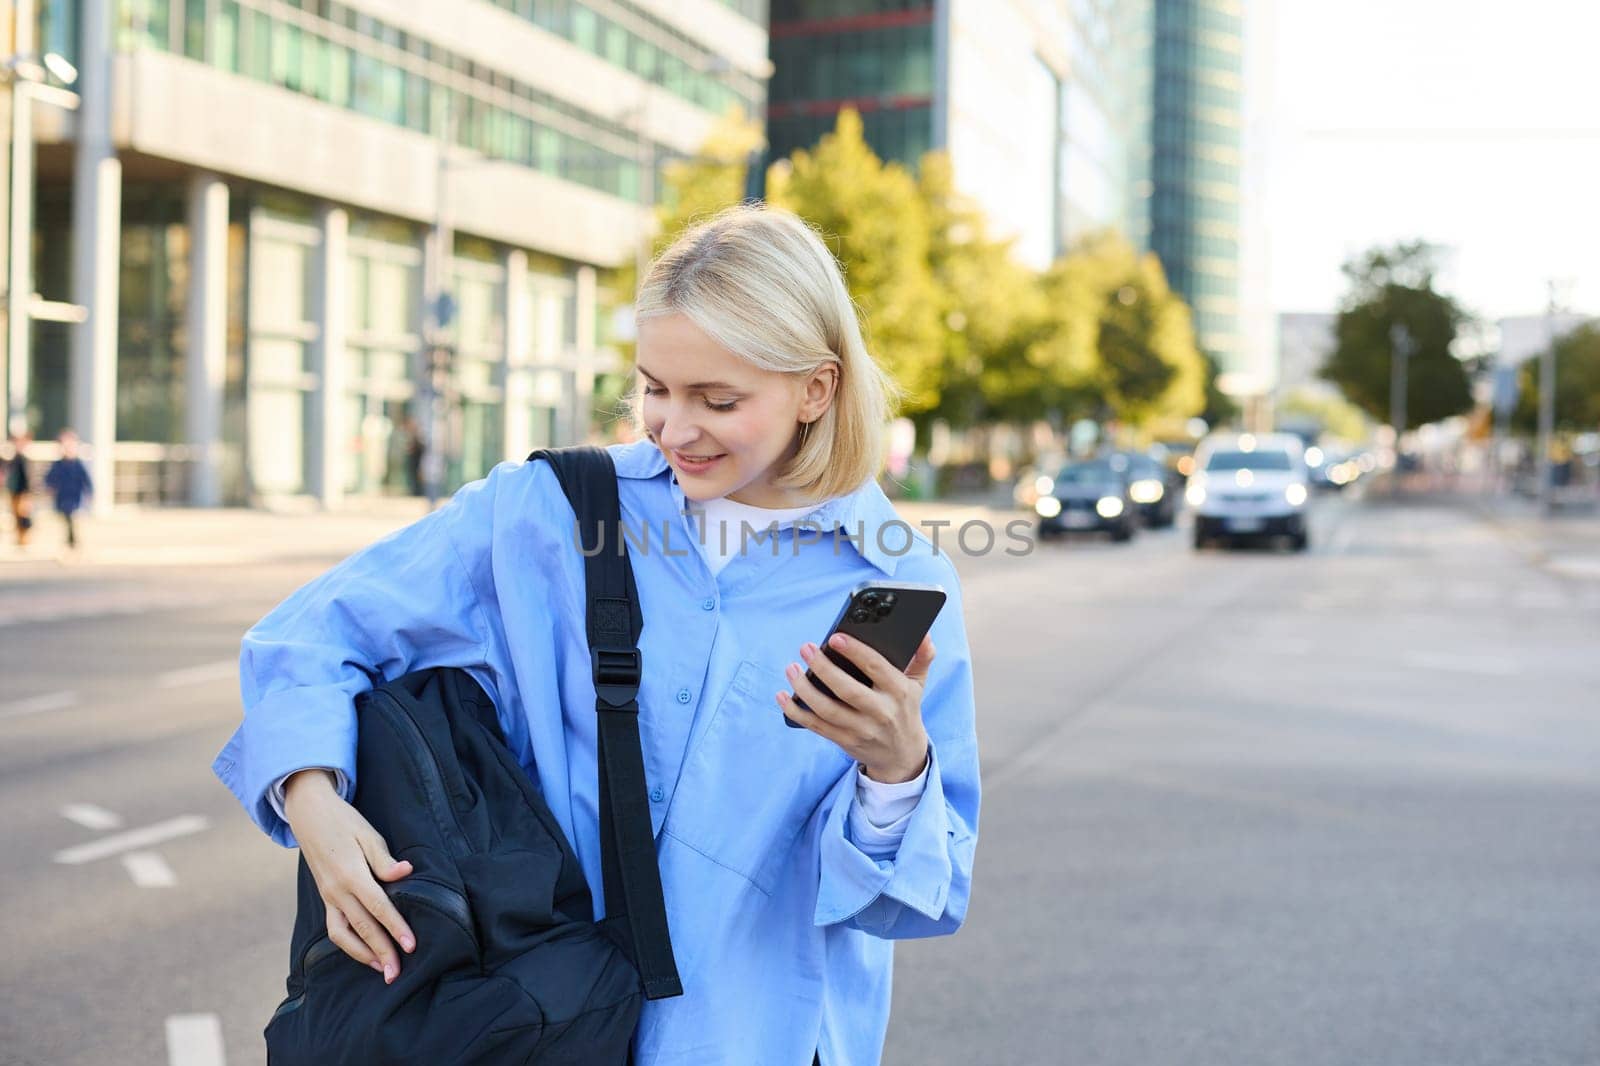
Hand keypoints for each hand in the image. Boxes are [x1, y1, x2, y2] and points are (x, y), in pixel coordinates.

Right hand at [283, 769, 415, 983]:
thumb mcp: (368, 834)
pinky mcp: (325, 898)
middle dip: (381, 952)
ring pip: (343, 934)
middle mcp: (337, 890)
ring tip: (381, 969)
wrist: (310, 816)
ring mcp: (328, 896)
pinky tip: (364, 952)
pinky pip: (334, 928)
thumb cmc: (345, 823)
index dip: (396, 927)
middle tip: (396, 974)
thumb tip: (406, 872)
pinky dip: (349, 944)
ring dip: (362, 954)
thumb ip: (385, 860)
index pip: (379, 907)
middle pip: (362, 927)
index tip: (411, 946)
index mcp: (351, 874)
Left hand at [777, 633, 934, 782]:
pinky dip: (796, 711)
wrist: (902, 756)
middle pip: (847, 689)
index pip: (876, 668)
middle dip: (824, 668)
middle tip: (805, 648)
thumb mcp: (918, 684)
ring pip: (828, 709)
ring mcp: (861, 729)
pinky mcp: (845, 741)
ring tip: (791, 669)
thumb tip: (924, 633)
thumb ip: (922, 657)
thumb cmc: (905, 710)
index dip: (855, 652)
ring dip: (804, 689)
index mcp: (899, 692)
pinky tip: (783, 695)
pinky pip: (817, 726)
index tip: (835, 637)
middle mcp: (881, 712)